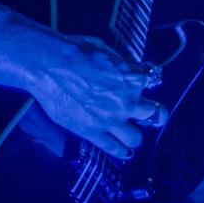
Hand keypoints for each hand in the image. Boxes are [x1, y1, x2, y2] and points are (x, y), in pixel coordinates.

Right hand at [26, 31, 162, 159]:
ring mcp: (111, 120)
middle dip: (148, 114)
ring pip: (135, 138)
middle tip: (141, 114)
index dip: (141, 83)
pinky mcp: (93, 131)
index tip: (136, 83)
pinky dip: (122, 152)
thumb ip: (120, 63)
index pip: (149, 83)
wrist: (51, 65)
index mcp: (132, 79)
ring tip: (131, 134)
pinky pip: (113, 148)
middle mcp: (127, 102)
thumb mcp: (106, 50)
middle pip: (152, 115)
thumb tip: (126, 67)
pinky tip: (125, 153)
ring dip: (135, 135)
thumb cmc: (76, 51)